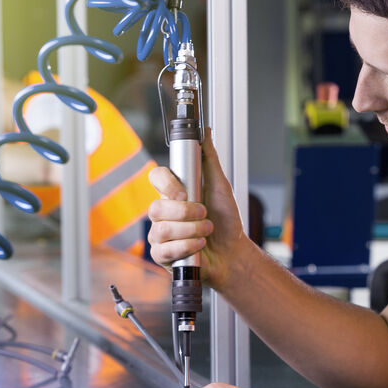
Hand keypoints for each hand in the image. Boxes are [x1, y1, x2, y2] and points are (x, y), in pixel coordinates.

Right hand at [147, 128, 246, 289]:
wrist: (232, 252)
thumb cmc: (225, 220)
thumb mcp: (221, 187)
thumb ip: (210, 160)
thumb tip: (205, 132)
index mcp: (174, 192)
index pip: (156, 177)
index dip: (166, 184)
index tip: (184, 192)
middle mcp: (163, 212)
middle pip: (155, 207)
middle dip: (185, 213)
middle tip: (204, 214)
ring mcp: (160, 234)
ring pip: (161, 230)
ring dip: (190, 230)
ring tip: (206, 231)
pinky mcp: (161, 255)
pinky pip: (164, 250)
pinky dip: (187, 247)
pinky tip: (199, 246)